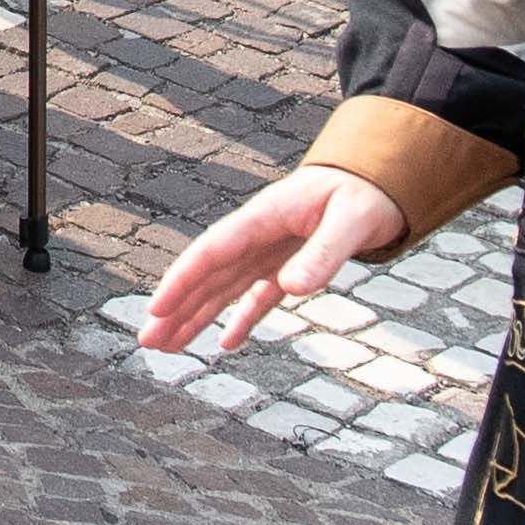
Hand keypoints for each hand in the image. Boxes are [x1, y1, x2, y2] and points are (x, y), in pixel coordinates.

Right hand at [137, 163, 405, 358]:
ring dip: (195, 316)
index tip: (156, 309)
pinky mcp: (287, 266)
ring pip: (223, 289)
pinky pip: (256, 296)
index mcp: (262, 218)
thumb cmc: (365, 194)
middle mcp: (256, 236)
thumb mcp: (351, 221)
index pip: (212, 252)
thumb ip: (322, 254)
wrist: (377, 179)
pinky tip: (225, 343)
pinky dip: (240, 319)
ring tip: (167, 345)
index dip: (182, 281)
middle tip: (147, 341)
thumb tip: (291, 288)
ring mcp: (269, 252)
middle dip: (175, 308)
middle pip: (207, 276)